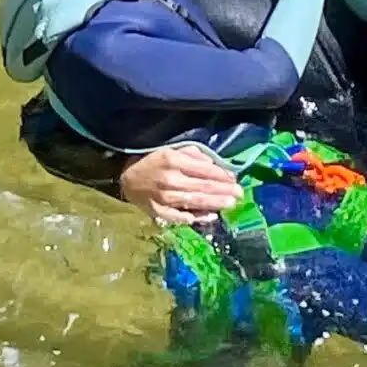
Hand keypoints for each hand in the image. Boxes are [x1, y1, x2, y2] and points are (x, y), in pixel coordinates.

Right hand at [117, 142, 241, 224]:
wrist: (127, 178)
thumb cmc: (152, 161)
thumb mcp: (170, 149)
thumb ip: (192, 154)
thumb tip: (212, 163)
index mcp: (173, 160)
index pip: (203, 169)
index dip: (221, 174)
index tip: (234, 178)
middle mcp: (170, 179)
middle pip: (202, 186)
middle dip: (223, 190)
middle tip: (239, 193)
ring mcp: (164, 197)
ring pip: (195, 201)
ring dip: (215, 203)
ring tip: (230, 203)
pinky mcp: (159, 211)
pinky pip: (180, 216)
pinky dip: (196, 217)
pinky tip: (210, 216)